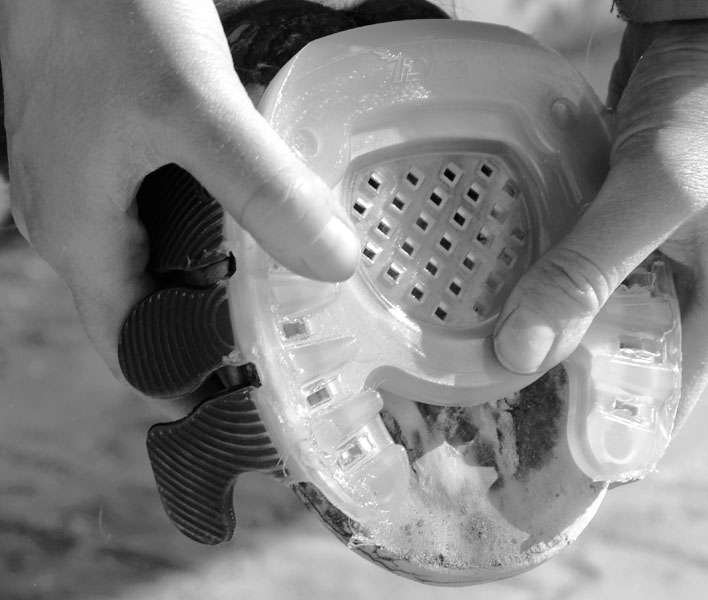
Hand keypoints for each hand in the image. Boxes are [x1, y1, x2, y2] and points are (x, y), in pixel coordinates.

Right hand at [0, 0, 358, 376]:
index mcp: (79, 234)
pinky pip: (152, 215)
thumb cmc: (110, 13)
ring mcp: (84, 184)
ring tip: (275, 291)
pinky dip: (199, 230)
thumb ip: (264, 190)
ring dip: (208, 280)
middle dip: (208, 334)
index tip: (247, 402)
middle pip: (145, 310)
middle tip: (281, 347)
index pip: (131, 348)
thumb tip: (333, 266)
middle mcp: (72, 220)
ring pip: (151, 262)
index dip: (186, 381)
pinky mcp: (102, 150)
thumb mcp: (197, 109)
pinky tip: (244, 216)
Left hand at [494, 20, 707, 429]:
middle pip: (603, 374)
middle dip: (543, 389)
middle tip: (468, 401)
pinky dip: (532, 283)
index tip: (515, 455)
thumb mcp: (658, 191)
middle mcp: (676, 303)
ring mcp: (644, 265)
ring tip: (461, 355)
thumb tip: (520, 353)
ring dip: (531, 334)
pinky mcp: (614, 231)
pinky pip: (568, 273)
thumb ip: (590, 270)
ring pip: (581, 323)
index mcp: (705, 321)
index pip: (645, 417)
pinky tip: (486, 288)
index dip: (585, 443)